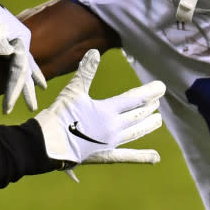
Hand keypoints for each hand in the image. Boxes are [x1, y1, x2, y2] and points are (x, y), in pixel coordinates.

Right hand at [33, 49, 164, 176]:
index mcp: (107, 110)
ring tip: (158, 121)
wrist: (47, 145)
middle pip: (137, 115)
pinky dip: (142, 157)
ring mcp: (111, 143)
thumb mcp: (72, 91)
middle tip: (158, 102)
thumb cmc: (59, 116)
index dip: (149, 92)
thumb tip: (94, 51)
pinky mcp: (104, 155)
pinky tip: (155, 157)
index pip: (134, 99)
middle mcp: (113, 127)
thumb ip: (86, 72)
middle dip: (149, 107)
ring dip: (148, 126)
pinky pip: (127, 156)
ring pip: (135, 133)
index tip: (162, 87)